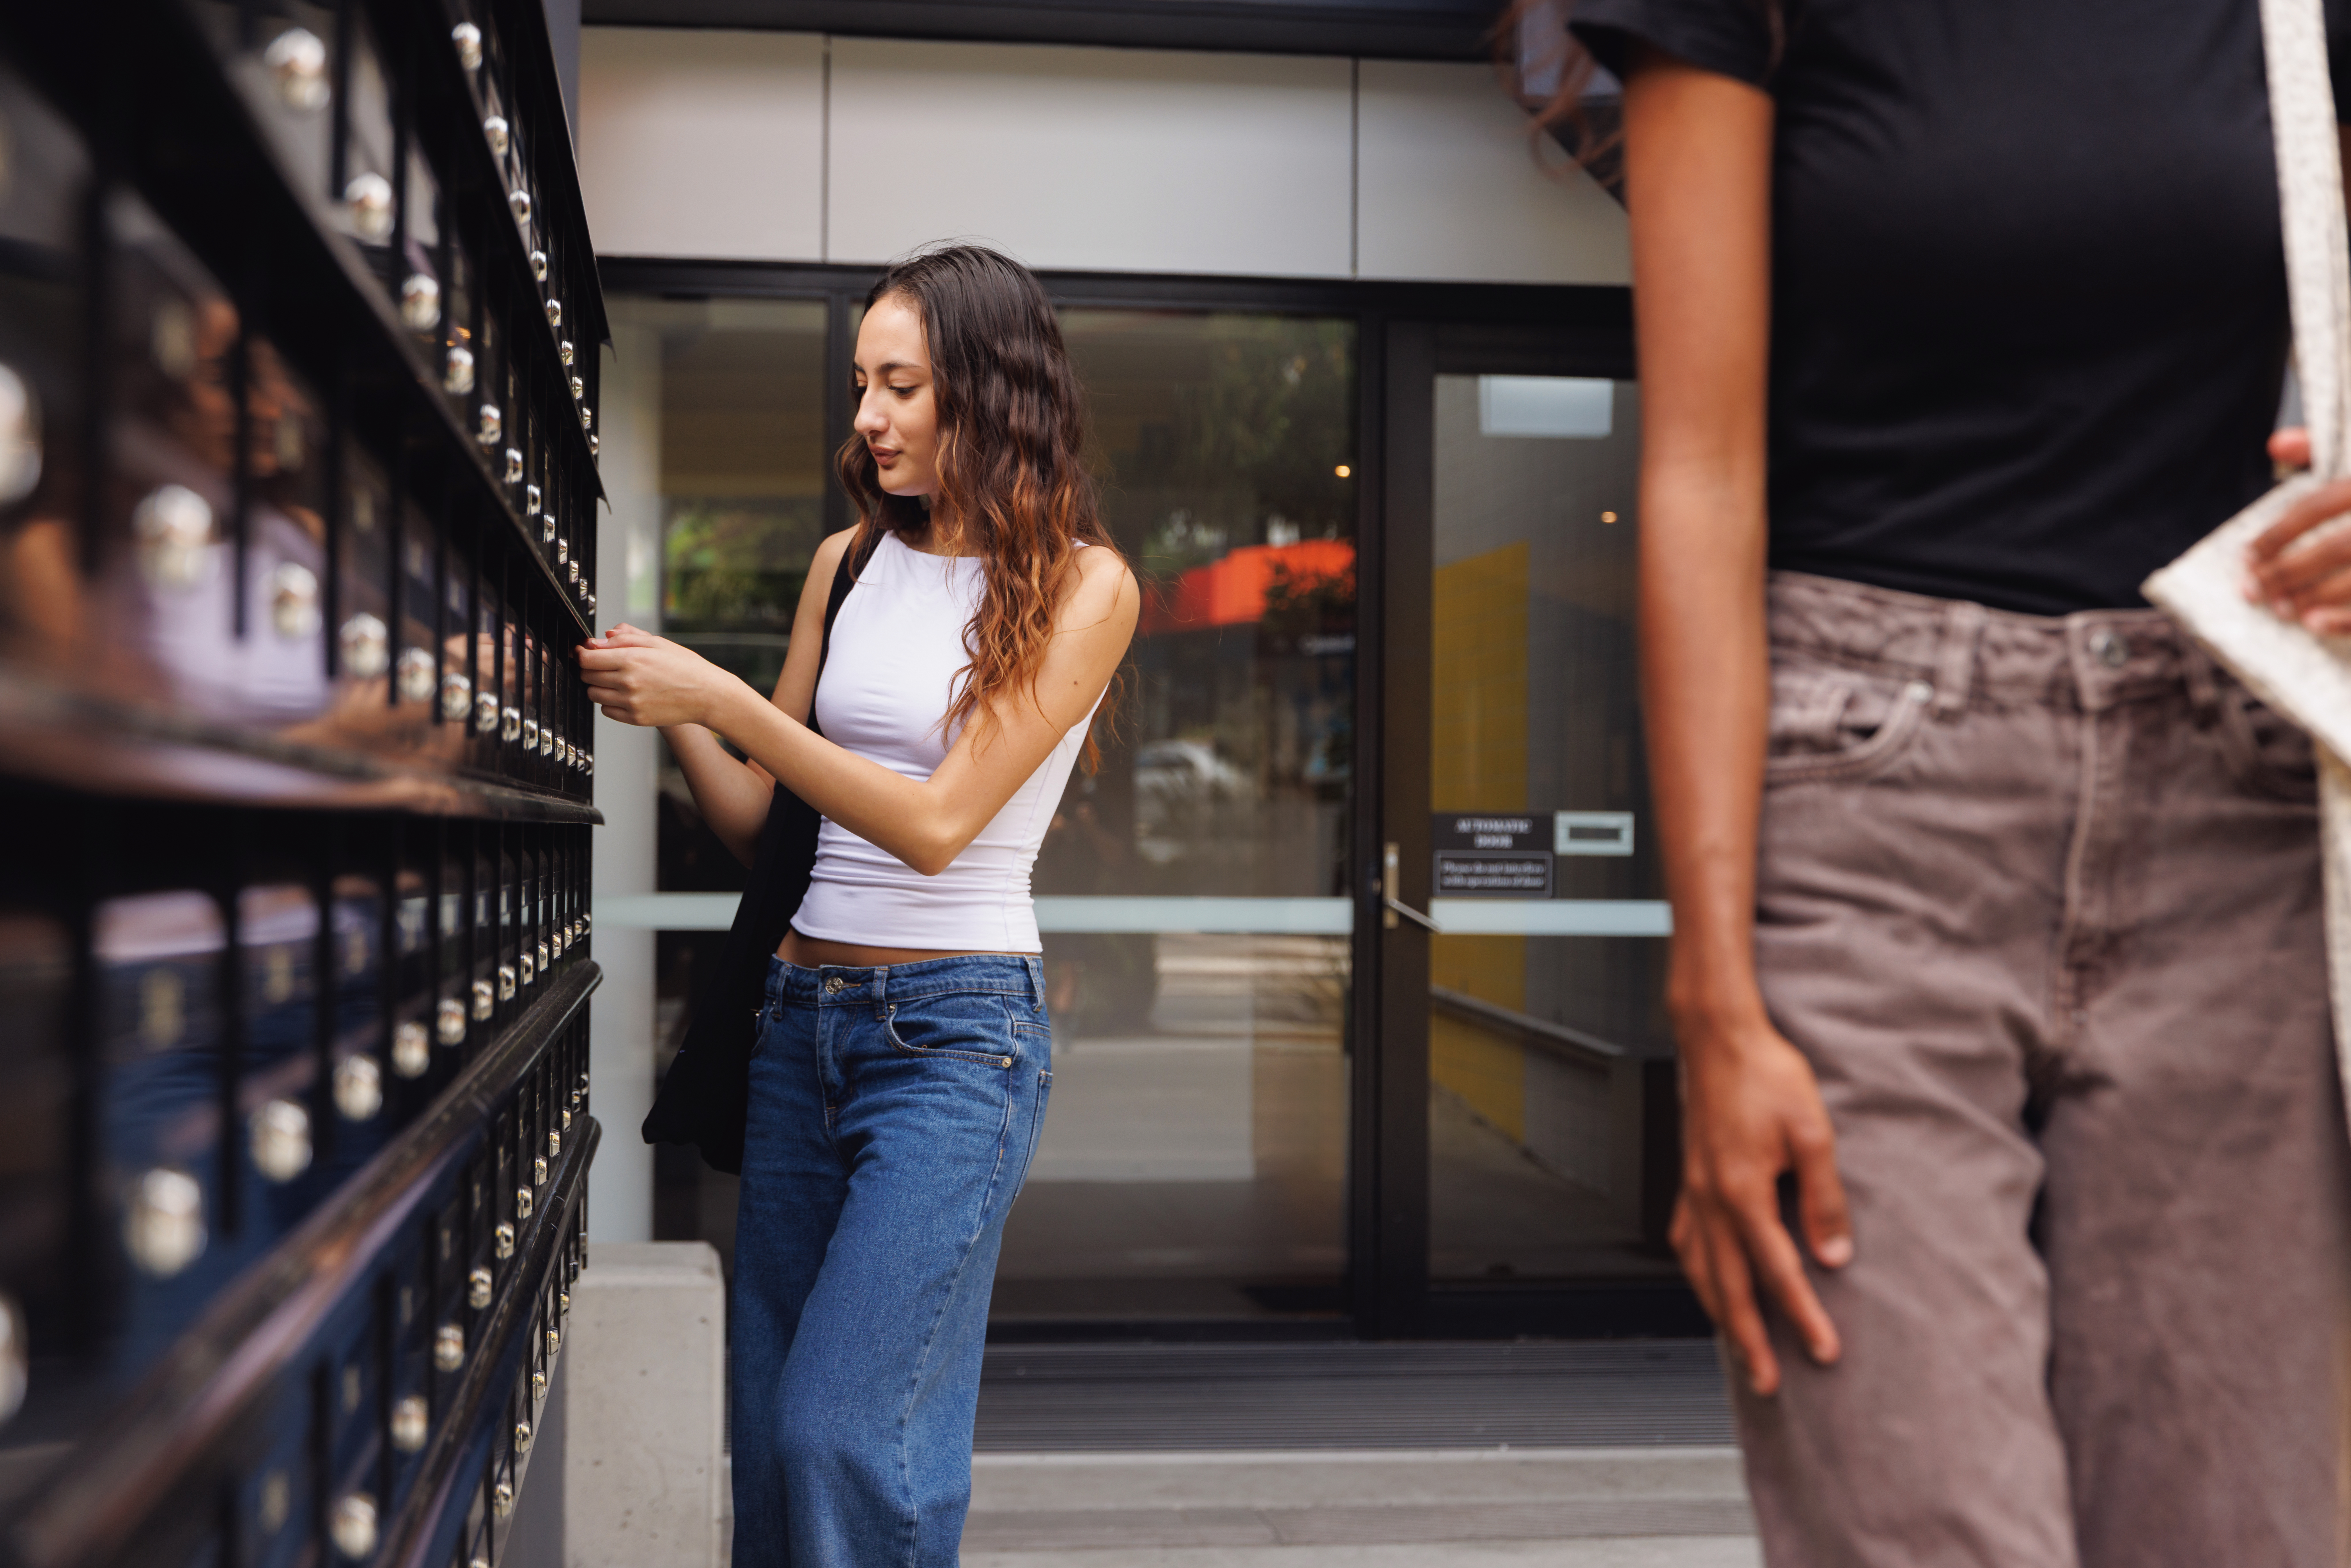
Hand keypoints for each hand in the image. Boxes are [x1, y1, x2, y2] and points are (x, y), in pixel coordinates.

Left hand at [576, 624, 730, 728]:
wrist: (708, 695)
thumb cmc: (685, 666)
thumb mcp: (657, 643)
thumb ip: (625, 638)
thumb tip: (599, 639)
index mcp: (632, 659)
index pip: (587, 658)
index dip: (582, 653)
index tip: (585, 652)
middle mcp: (628, 682)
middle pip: (587, 676)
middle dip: (590, 669)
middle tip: (604, 665)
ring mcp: (631, 703)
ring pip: (593, 694)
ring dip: (598, 686)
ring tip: (616, 680)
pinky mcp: (635, 718)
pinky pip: (607, 710)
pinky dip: (610, 702)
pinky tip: (626, 694)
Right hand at [1671, 1016, 1851, 1395]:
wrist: (1718, 1037)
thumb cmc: (1765, 1074)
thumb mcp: (1813, 1132)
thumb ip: (1824, 1197)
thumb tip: (1835, 1253)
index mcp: (1742, 1190)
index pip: (1778, 1272)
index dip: (1803, 1317)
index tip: (1824, 1351)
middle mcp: (1710, 1199)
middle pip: (1729, 1288)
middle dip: (1751, 1340)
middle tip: (1769, 1383)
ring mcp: (1693, 1191)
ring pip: (1701, 1272)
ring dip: (1721, 1316)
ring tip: (1740, 1349)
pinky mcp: (1689, 1180)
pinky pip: (1687, 1243)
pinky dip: (1697, 1275)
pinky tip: (1707, 1285)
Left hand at [2243, 426, 2350, 634]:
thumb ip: (2318, 449)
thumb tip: (2276, 445)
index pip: (2320, 505)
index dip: (2278, 532)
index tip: (2246, 556)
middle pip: (2339, 547)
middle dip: (2290, 571)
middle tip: (2251, 590)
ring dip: (2317, 597)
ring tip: (2280, 609)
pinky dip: (2347, 619)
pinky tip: (2316, 625)